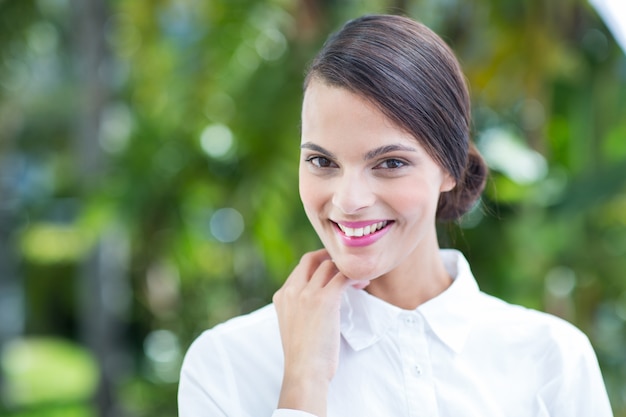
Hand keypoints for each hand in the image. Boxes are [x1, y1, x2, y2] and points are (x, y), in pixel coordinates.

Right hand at [273, 249, 350, 415]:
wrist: (304, 371)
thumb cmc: (303, 356)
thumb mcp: (293, 326)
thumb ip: (299, 310)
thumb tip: (317, 305)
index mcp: (282, 296)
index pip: (300, 269)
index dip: (318, 266)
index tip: (333, 272)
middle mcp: (292, 290)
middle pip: (311, 259)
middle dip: (330, 257)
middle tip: (347, 267)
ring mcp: (307, 293)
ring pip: (329, 265)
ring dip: (346, 269)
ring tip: (358, 280)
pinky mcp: (325, 299)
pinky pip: (343, 276)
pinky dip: (356, 276)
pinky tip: (364, 283)